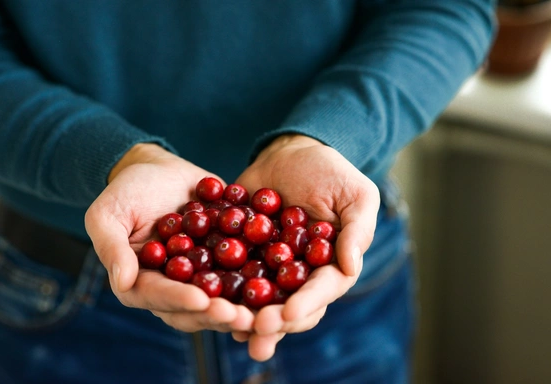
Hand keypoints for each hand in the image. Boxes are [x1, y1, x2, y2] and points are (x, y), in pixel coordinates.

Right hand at [85, 143, 253, 333]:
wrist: (159, 169)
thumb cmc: (127, 190)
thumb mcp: (107, 213)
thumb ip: (112, 247)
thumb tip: (123, 282)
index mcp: (143, 281)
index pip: (159, 297)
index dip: (179, 301)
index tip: (200, 301)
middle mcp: (175, 286)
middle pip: (196, 309)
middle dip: (218, 313)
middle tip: (240, 316)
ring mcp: (202, 275)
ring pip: (223, 298)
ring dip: (243, 307)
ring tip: (263, 310)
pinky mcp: (225, 259)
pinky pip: (243, 273)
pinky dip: (260, 280)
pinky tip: (280, 285)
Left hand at [234, 134, 379, 360]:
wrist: (290, 153)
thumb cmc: (331, 172)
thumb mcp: (356, 195)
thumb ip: (357, 230)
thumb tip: (352, 268)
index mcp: (329, 266)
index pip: (322, 290)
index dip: (306, 304)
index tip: (288, 312)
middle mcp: (298, 275)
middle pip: (288, 306)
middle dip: (274, 322)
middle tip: (256, 329)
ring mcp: (268, 268)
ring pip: (258, 300)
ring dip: (246, 318)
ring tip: (233, 329)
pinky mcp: (242, 255)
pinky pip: (230, 274)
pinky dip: (219, 288)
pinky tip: (205, 300)